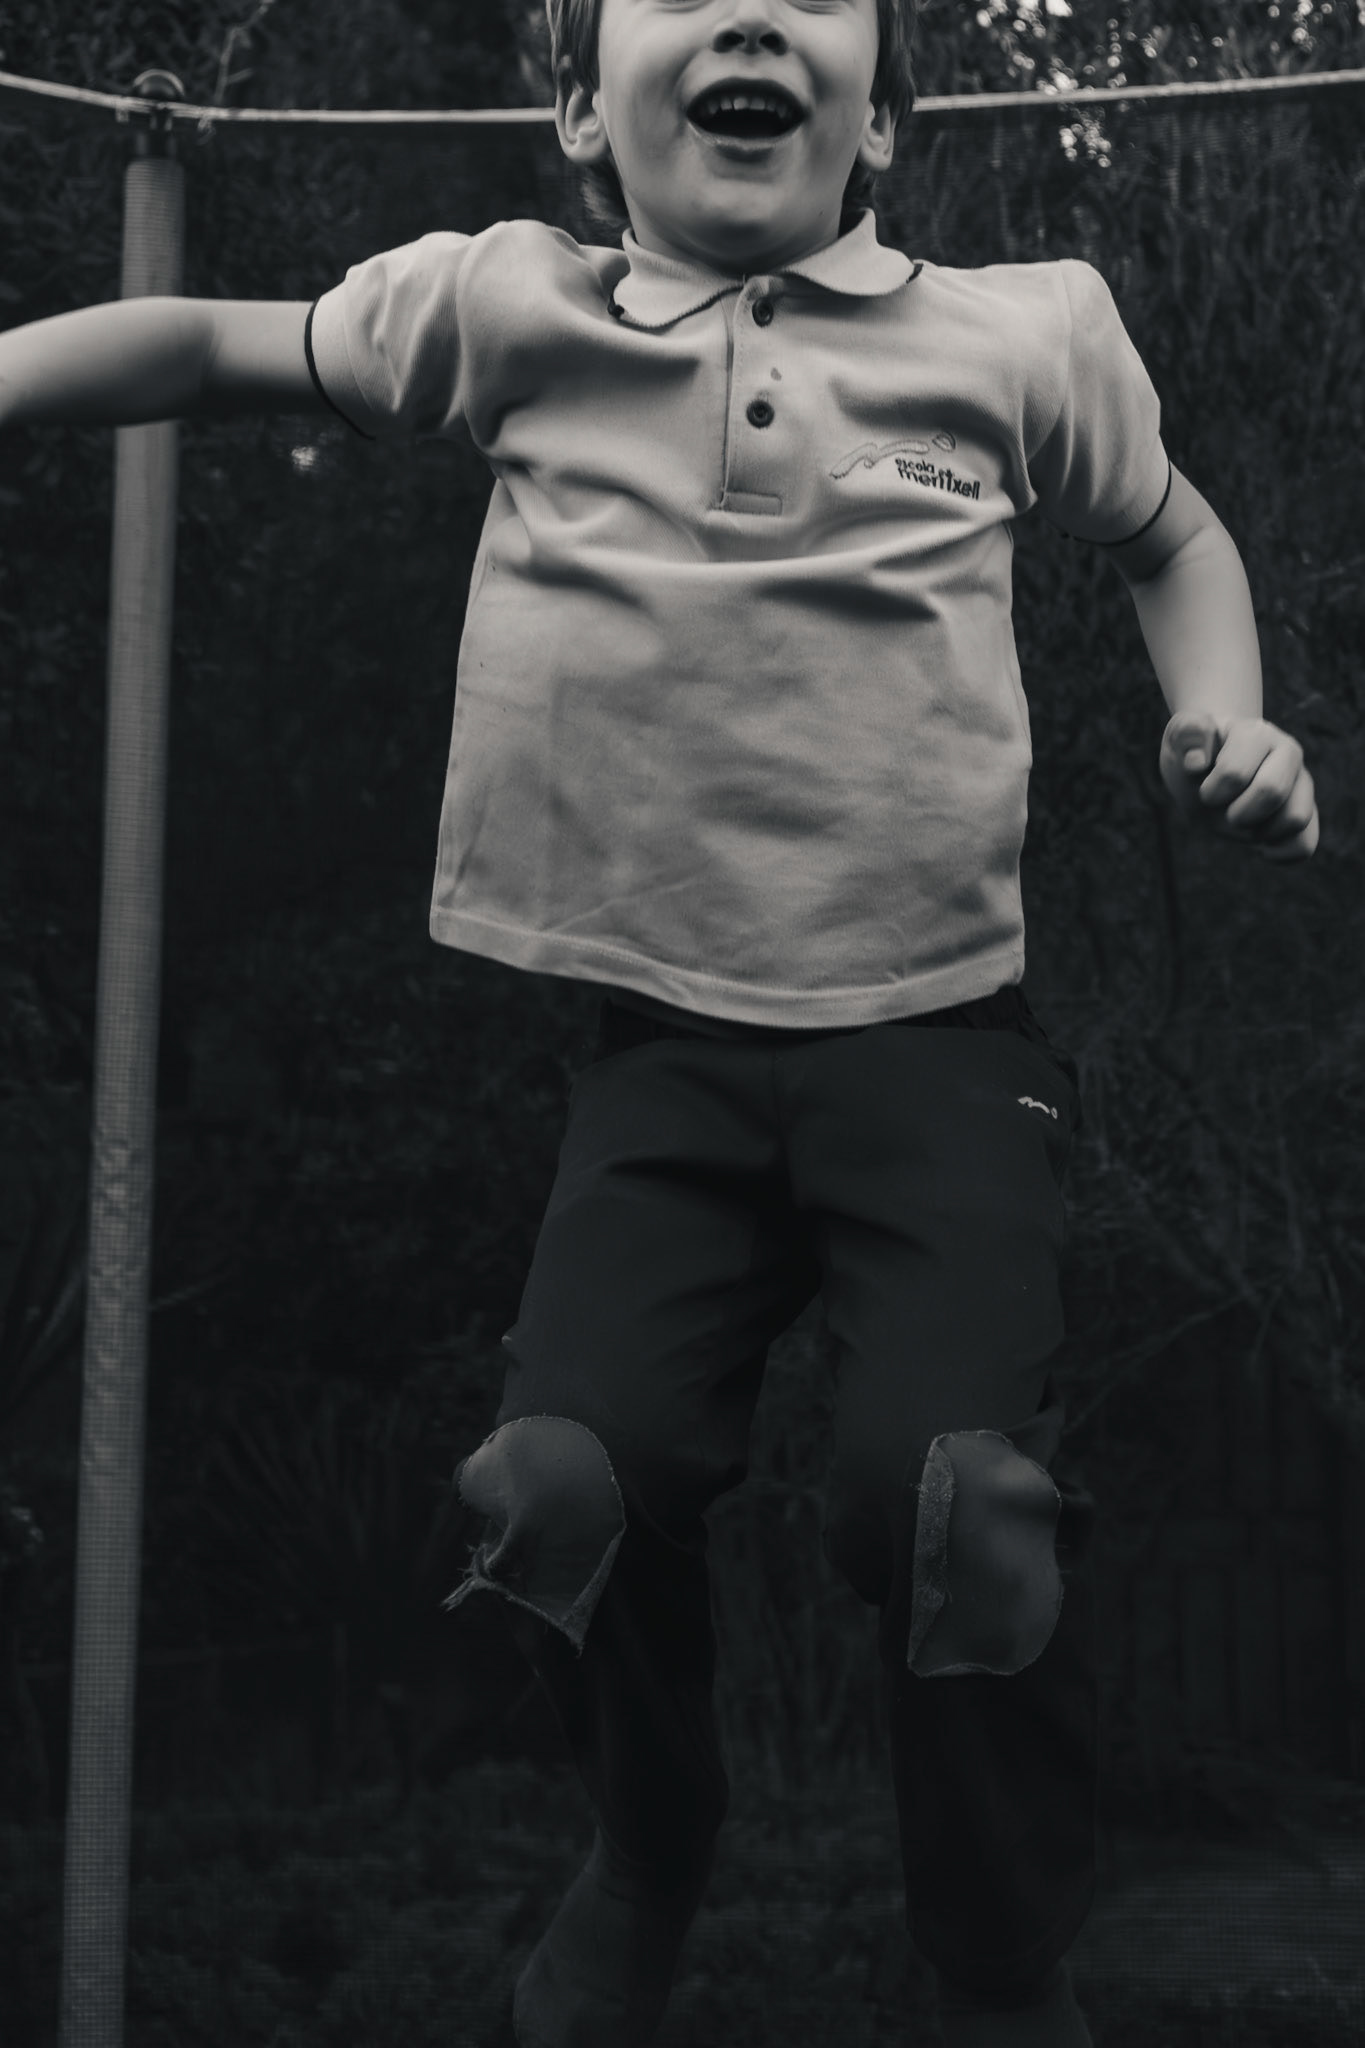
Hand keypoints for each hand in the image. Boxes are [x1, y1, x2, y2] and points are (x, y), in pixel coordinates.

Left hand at [1159, 711, 1318, 861]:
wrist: (1210, 768)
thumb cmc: (1194, 752)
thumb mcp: (1180, 738)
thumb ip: (1185, 735)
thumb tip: (1195, 761)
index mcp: (1256, 734)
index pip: (1235, 773)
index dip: (1211, 793)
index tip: (1204, 790)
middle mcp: (1288, 753)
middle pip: (1271, 792)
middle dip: (1236, 814)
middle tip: (1224, 810)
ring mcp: (1301, 782)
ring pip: (1295, 819)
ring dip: (1258, 833)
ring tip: (1242, 821)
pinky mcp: (1307, 810)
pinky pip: (1304, 844)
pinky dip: (1278, 852)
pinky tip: (1260, 844)